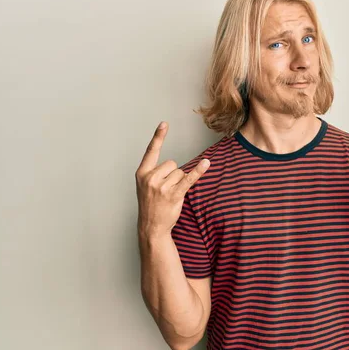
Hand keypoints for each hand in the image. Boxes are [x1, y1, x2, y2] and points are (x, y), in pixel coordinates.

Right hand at [135, 121, 209, 238]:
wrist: (151, 226)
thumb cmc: (150, 204)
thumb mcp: (145, 185)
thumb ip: (155, 172)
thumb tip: (173, 165)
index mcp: (142, 173)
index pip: (151, 151)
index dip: (158, 136)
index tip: (164, 123)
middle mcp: (150, 178)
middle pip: (172, 163)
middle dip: (173, 174)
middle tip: (165, 189)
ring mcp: (161, 187)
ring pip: (180, 172)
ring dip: (179, 182)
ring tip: (170, 194)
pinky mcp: (174, 194)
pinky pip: (189, 178)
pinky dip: (199, 171)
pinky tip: (206, 163)